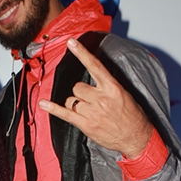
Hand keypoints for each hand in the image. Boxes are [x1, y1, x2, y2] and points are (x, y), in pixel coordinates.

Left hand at [37, 37, 153, 158]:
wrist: (137, 138)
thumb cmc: (133, 117)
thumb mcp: (125, 95)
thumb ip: (108, 85)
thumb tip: (94, 78)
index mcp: (112, 88)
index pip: (94, 66)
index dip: (82, 53)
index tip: (71, 42)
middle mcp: (101, 99)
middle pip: (77, 87)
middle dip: (81, 92)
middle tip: (91, 101)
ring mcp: (92, 112)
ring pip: (71, 100)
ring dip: (76, 103)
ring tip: (88, 111)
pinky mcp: (86, 125)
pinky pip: (65, 114)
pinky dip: (53, 108)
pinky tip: (44, 103)